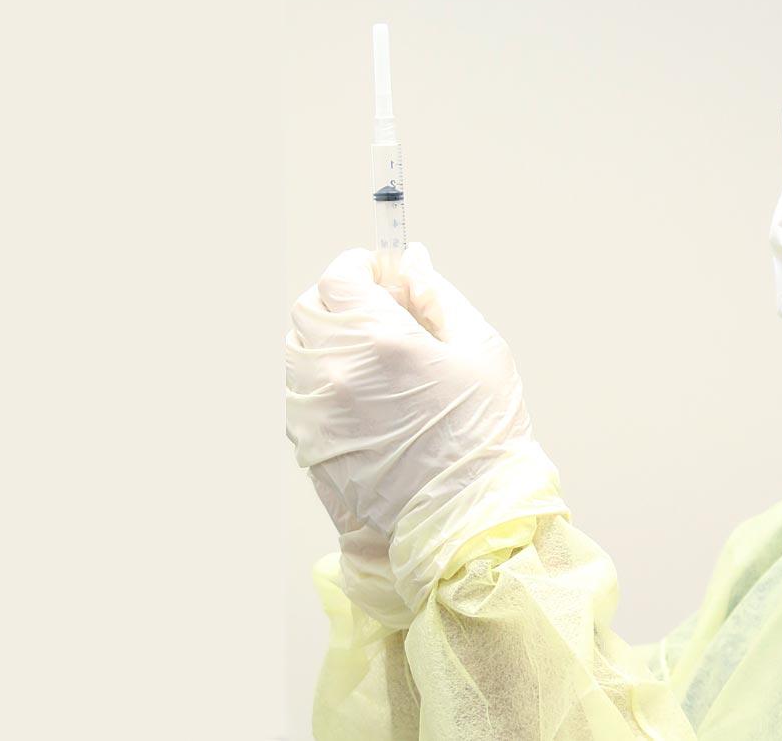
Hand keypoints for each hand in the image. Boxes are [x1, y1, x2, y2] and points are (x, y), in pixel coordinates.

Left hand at [286, 243, 565, 623]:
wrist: (467, 517)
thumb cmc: (484, 435)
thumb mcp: (480, 349)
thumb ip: (438, 297)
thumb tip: (413, 264)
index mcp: (379, 339)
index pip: (339, 276)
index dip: (361, 266)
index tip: (381, 271)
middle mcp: (335, 371)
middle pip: (308, 308)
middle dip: (340, 299)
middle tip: (379, 310)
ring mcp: (315, 411)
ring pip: (297, 351)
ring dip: (326, 340)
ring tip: (372, 357)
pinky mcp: (308, 445)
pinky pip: (299, 394)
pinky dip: (322, 381)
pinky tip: (364, 397)